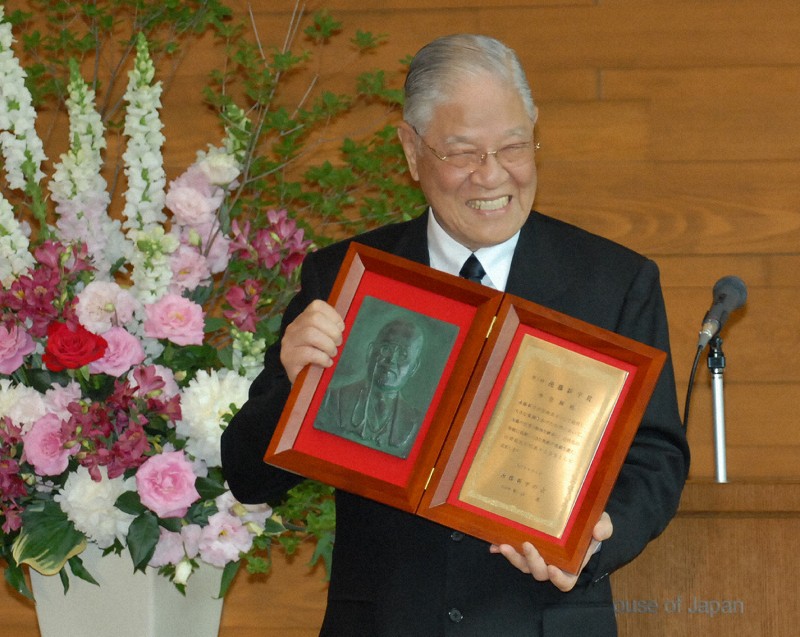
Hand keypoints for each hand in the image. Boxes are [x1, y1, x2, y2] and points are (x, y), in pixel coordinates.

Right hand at [280, 300, 344, 382]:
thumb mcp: (324, 341)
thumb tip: (343, 327)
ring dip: (327, 345)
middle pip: (314, 318)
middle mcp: (293, 328)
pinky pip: (307, 353)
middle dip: (332, 331)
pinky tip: (326, 363)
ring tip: (332, 354)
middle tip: (338, 344)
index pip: (316, 306)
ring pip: (310, 334)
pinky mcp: (287, 358)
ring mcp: (288, 343)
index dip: (333, 315)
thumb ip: (331, 330)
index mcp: (303, 320)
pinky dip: (322, 358)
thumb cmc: (317, 360)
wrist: (302, 382)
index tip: (341, 328)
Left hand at [489, 512, 612, 591]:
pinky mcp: (523, 546)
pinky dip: (501, 549)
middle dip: (532, 562)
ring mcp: (537, 555)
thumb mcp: (602, 524)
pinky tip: (493, 544)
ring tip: (503, 546)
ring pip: (523, 565)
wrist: (576, 514)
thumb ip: (603, 528)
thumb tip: (598, 532)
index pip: (566, 581)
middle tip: (527, 545)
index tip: (553, 568)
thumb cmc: (589, 524)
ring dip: (513, 557)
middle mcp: (552, 563)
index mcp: (572, 564)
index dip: (559, 580)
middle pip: (540, 573)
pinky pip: (512, 552)